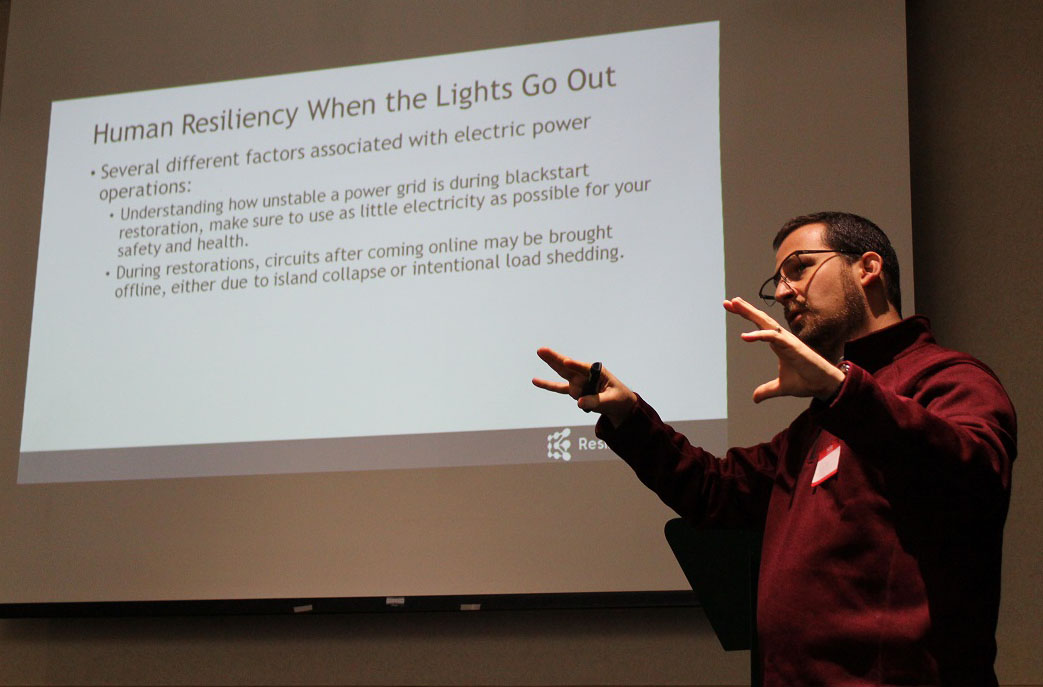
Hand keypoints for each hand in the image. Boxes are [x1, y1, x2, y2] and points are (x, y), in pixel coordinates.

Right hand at [532, 348, 637, 426]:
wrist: (618, 404)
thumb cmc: (618, 399)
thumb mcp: (610, 401)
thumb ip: (594, 401)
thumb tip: (579, 403)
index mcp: (598, 372)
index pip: (585, 368)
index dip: (575, 365)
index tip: (566, 362)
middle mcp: (585, 375)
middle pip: (568, 365)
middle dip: (556, 357)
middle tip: (542, 349)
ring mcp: (578, 382)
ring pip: (561, 372)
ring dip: (551, 362)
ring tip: (540, 352)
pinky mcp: (574, 390)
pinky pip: (559, 388)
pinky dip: (547, 385)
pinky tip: (535, 381)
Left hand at [722, 297, 844, 402]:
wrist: (824, 386)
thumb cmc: (806, 381)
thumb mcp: (780, 387)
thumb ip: (767, 390)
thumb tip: (755, 398)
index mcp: (778, 343)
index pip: (759, 326)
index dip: (746, 316)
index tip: (731, 309)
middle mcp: (782, 338)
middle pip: (761, 319)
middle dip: (745, 309)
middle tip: (728, 302)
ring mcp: (787, 341)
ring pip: (766, 323)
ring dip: (750, 313)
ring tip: (735, 304)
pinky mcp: (793, 346)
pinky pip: (773, 337)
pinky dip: (759, 335)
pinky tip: (744, 336)